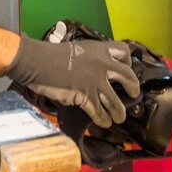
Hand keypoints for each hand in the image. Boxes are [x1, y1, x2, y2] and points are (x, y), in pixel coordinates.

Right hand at [4, 35, 140, 127]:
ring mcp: (95, 81)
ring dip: (119, 111)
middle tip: (133, 93)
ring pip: (115, 101)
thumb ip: (90, 59)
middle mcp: (101, 64)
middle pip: (128, 77)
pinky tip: (104, 122)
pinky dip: (103, 119)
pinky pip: (99, 111)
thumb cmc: (52, 55)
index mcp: (99, 50)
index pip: (124, 52)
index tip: (127, 68)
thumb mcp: (77, 49)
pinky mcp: (86, 95)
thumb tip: (95, 71)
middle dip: (133, 88)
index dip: (128, 62)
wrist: (38, 61)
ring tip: (119, 117)